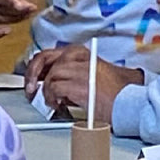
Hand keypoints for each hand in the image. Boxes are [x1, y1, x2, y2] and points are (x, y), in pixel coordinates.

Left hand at [23, 46, 142, 125]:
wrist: (129, 103)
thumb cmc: (114, 94)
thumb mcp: (90, 77)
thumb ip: (71, 75)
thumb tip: (49, 83)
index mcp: (83, 54)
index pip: (51, 54)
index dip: (38, 67)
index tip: (32, 78)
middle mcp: (81, 58)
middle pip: (44, 58)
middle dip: (32, 73)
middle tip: (30, 89)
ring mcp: (81, 70)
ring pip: (50, 74)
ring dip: (46, 90)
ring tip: (51, 101)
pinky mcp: (80, 85)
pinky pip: (54, 88)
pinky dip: (52, 97)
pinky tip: (58, 105)